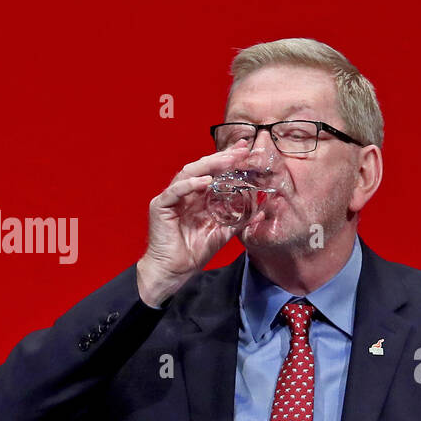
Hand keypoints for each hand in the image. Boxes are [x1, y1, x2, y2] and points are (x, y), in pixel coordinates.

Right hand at [135, 140, 266, 306]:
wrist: (175, 271)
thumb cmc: (194, 252)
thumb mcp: (223, 233)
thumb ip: (239, 220)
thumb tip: (260, 211)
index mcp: (197, 196)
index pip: (213, 172)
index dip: (228, 160)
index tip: (245, 149)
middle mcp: (184, 193)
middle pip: (202, 168)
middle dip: (222, 157)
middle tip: (240, 149)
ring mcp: (172, 198)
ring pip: (188, 173)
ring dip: (209, 166)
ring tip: (227, 161)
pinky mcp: (160, 206)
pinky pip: (175, 191)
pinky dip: (190, 184)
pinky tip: (205, 181)